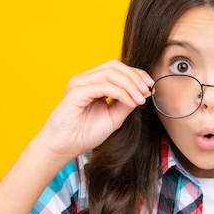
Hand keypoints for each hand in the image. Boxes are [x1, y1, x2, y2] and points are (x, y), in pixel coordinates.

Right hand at [34, 60, 152, 159]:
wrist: (64, 147)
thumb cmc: (85, 134)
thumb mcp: (113, 117)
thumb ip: (126, 103)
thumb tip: (144, 92)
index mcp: (93, 82)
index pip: (117, 68)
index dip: (136, 74)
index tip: (150, 85)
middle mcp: (85, 79)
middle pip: (114, 66)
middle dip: (135, 76)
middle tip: (147, 90)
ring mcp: (79, 83)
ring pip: (110, 73)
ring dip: (130, 84)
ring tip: (140, 98)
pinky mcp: (76, 92)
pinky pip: (104, 86)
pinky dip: (121, 93)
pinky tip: (131, 102)